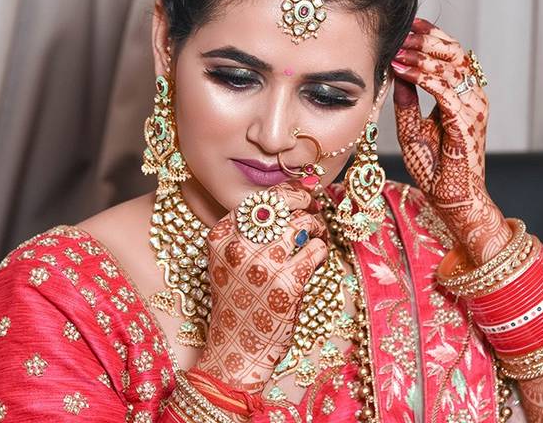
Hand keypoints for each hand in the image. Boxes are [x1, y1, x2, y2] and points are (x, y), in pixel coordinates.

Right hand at [195, 181, 326, 388]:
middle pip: (281, 205)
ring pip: (302, 224)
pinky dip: (322, 251)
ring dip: (316, 227)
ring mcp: (264, 265)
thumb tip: (289, 197)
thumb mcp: (228, 261)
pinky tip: (316, 260)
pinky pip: (316, 250)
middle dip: (303, 202)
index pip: (258, 200)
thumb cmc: (238, 301)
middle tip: (313, 208)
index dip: (285, 194)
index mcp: (221, 238)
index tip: (299, 197)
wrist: (237, 348)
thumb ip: (249, 232)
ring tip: (316, 236)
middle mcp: (239, 247)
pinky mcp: (288, 283)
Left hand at [391, 18, 511, 263]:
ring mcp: (473, 107)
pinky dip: (422, 76)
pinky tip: (402, 69)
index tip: (408, 25)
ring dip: (421, 55)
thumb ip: (407, 101)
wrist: (453, 198)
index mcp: (463, 96)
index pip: (451, 55)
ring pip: (450, 67)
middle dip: (427, 39)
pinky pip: (444, 89)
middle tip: (402, 32)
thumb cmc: (436, 168)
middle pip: (454, 53)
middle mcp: (473, 97)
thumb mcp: (412, 128)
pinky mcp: (466, 120)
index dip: (431, 36)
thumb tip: (396, 73)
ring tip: (397, 49)